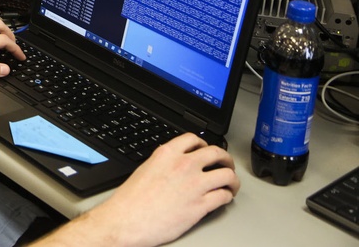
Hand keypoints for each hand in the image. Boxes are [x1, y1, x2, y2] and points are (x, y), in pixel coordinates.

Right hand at [34, 133, 238, 246]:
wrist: (127, 220)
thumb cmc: (131, 199)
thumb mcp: (145, 169)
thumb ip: (163, 162)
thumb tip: (174, 163)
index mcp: (167, 154)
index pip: (193, 139)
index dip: (204, 143)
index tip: (205, 149)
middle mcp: (184, 166)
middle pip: (216, 153)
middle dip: (225, 159)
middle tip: (225, 165)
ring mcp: (194, 185)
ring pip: (227, 175)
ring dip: (232, 179)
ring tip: (230, 184)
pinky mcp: (200, 206)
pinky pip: (224, 196)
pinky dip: (227, 197)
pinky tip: (223, 198)